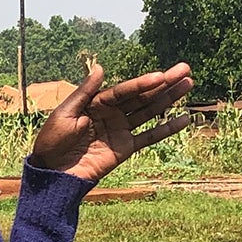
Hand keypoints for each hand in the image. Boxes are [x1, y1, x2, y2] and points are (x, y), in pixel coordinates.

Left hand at [29, 63, 193, 185]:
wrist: (53, 173)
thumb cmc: (53, 141)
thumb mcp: (66, 113)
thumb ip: (86, 92)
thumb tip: (101, 67)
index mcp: (98, 102)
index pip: (125, 90)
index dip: (143, 83)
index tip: (162, 75)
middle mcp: (113, 114)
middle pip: (142, 96)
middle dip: (164, 83)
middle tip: (186, 69)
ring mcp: (121, 130)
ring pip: (150, 112)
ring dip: (169, 99)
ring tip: (189, 84)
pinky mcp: (125, 149)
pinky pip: (149, 137)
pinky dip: (166, 129)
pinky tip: (183, 119)